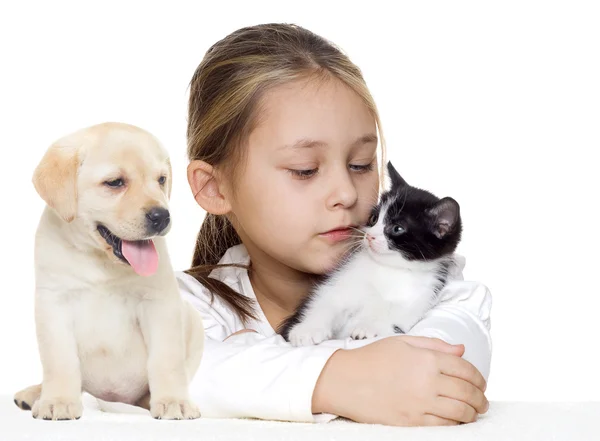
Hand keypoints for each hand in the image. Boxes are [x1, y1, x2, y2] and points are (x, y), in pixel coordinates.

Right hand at [313, 336, 487, 425]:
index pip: (465, 369)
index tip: (481, 383)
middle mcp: (426, 381)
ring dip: (472, 413)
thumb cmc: (371, 358)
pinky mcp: (411, 422)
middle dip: (480, 398)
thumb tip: (461, 350)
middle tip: (483, 402)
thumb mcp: (402, 342)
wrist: (344, 380)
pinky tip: (456, 420)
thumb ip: (434, 345)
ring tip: (474, 412)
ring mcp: (419, 403)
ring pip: (460, 412)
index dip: (479, 377)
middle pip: (467, 392)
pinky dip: (455, 424)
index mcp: (425, 358)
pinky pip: (443, 426)